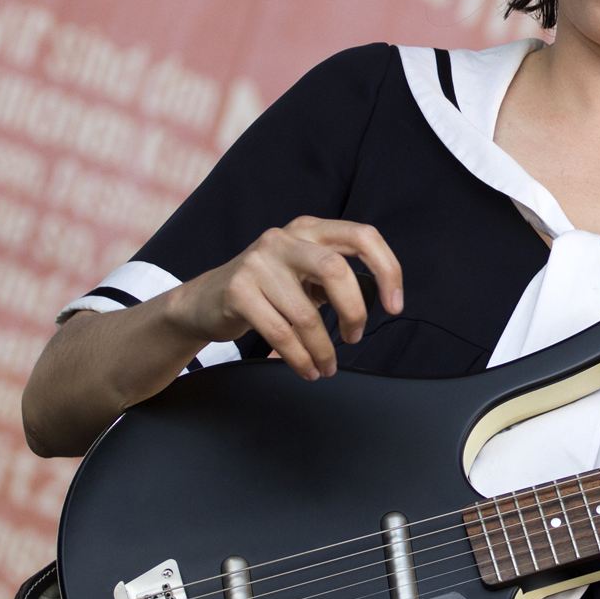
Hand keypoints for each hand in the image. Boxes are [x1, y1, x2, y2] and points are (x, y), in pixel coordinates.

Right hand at [168, 216, 403, 381]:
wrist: (204, 300)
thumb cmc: (268, 290)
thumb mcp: (305, 272)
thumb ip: (338, 277)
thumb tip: (379, 298)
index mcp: (310, 230)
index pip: (362, 236)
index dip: (387, 270)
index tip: (395, 306)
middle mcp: (285, 238)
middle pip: (336, 270)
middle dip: (354, 312)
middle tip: (354, 338)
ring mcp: (258, 262)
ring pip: (306, 313)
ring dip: (323, 350)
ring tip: (326, 367)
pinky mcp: (238, 291)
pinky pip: (281, 333)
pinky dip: (300, 358)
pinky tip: (307, 369)